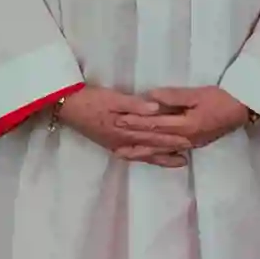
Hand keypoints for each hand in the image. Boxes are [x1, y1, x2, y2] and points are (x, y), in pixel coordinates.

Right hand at [55, 87, 191, 167]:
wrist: (67, 107)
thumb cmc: (90, 99)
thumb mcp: (112, 98)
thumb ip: (134, 104)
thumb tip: (156, 109)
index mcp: (125, 129)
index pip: (154, 134)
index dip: (172, 137)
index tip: (191, 137)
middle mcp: (123, 141)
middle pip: (152, 145)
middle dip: (172, 148)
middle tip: (192, 149)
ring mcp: (117, 145)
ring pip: (145, 153)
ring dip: (163, 157)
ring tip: (180, 160)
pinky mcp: (112, 144)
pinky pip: (134, 155)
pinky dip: (146, 158)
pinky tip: (152, 159)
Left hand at [114, 87, 250, 152]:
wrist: (241, 110)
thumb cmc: (220, 99)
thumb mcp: (197, 94)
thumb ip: (174, 97)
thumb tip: (151, 97)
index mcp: (185, 125)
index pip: (154, 124)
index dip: (136, 121)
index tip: (119, 118)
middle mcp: (184, 139)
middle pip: (154, 138)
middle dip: (133, 136)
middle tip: (114, 134)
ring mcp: (188, 144)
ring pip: (159, 149)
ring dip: (140, 151)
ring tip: (121, 153)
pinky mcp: (192, 145)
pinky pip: (169, 152)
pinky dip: (155, 155)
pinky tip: (146, 156)